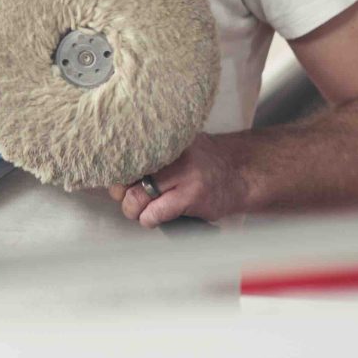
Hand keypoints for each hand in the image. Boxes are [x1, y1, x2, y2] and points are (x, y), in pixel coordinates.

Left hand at [108, 134, 248, 227]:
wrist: (242, 172)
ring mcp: (184, 174)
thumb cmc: (205, 163)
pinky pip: (155, 213)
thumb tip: (115, 167)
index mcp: (165, 138)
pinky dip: (149, 220)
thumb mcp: (179, 145)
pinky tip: (155, 217)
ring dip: (133, 210)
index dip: (116, 171)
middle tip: (127, 198)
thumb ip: (151, 151)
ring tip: (140, 211)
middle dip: (121, 194)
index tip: (117, 181)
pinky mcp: (192, 196)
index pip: (126, 154)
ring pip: (137, 197)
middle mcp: (173, 152)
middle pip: (126, 176)